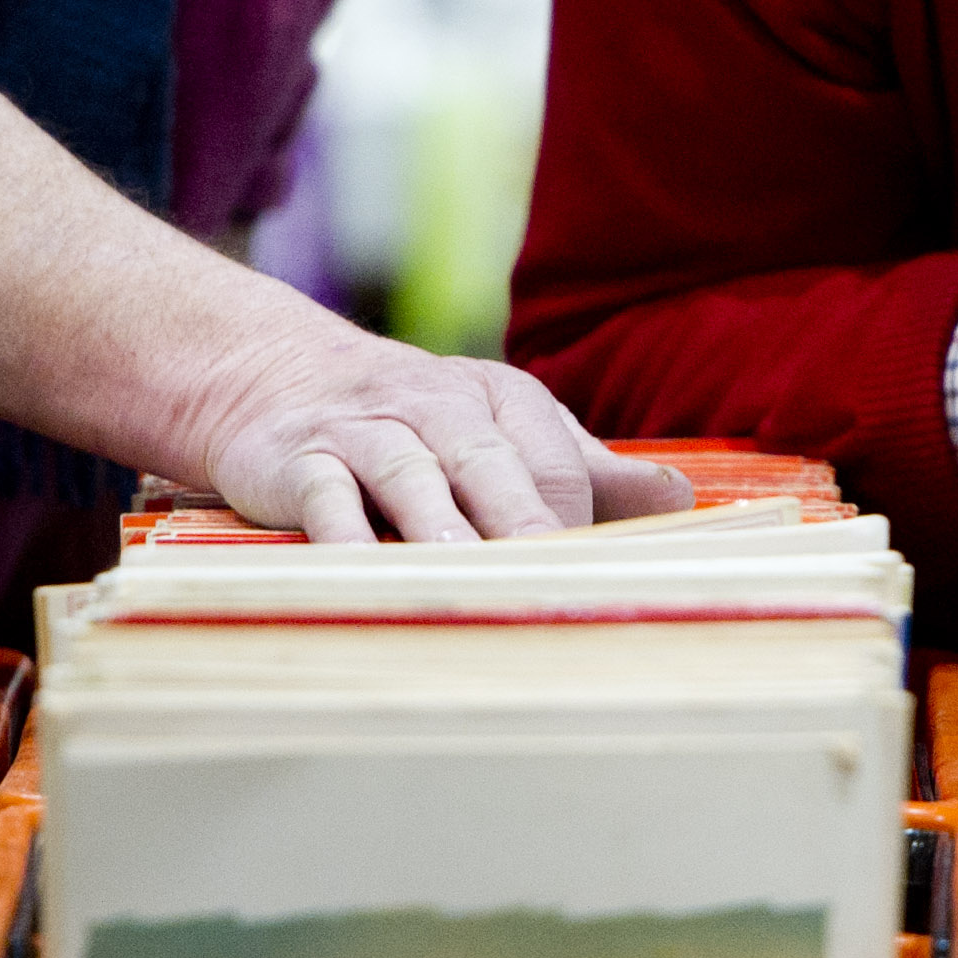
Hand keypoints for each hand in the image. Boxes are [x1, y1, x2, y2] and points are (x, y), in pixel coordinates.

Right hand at [178, 296, 697, 543]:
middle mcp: (441, 409)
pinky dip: (342, 534)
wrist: (278, 375)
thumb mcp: (502, 430)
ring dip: (442, 528)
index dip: (578, 520)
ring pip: (413, 478)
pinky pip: (325, 496)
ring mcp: (367, 433)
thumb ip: (585, 469)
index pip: (555, 459)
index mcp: (505, 402)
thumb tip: (679, 498)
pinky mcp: (300, 459)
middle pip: (493, 464)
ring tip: (469, 577)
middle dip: (526, 521)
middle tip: (556, 579)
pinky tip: (362, 572)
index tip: (602, 582)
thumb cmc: (417, 423)